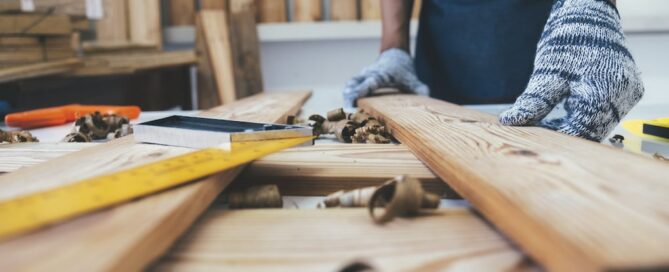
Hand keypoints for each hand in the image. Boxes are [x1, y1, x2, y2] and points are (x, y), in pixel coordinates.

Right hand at [343, 48, 428, 107]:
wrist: (395, 54)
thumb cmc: (404, 69)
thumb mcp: (413, 79)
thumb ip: (420, 89)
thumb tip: (427, 97)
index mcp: (381, 75)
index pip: (369, 83)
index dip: (360, 91)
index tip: (353, 102)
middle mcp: (370, 75)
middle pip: (354, 83)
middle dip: (348, 96)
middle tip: (347, 111)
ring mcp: (364, 76)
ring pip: (351, 84)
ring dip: (347, 96)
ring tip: (346, 111)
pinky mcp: (361, 79)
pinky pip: (352, 86)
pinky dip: (349, 95)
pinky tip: (349, 108)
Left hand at [499, 0, 643, 140]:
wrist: (587, 13)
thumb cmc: (568, 39)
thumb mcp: (545, 74)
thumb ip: (532, 103)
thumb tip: (511, 121)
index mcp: (603, 94)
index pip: (579, 132)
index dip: (554, 136)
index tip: (534, 134)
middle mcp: (622, 96)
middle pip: (591, 130)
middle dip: (564, 131)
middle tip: (539, 128)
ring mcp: (628, 93)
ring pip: (599, 122)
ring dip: (575, 123)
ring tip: (551, 117)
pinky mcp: (627, 89)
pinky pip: (607, 111)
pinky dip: (586, 114)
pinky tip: (568, 108)